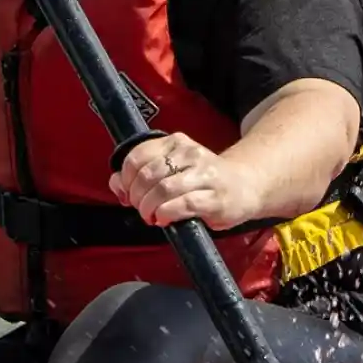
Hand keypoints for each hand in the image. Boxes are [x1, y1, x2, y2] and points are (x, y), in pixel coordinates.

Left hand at [110, 133, 261, 229]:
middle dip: (137, 197)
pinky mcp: (214, 198)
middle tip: (140, 209)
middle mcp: (190, 154)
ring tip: (151, 216)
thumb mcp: (172, 170)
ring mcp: (204, 175)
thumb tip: (116, 184)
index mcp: (176, 142)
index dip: (125, 180)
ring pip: (162, 189)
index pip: (137, 157)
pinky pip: (181, 205)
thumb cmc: (203, 181)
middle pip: (147, 175)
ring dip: (149, 208)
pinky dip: (166, 215)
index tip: (127, 194)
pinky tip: (164, 219)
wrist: (246, 186)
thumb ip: (141, 174)